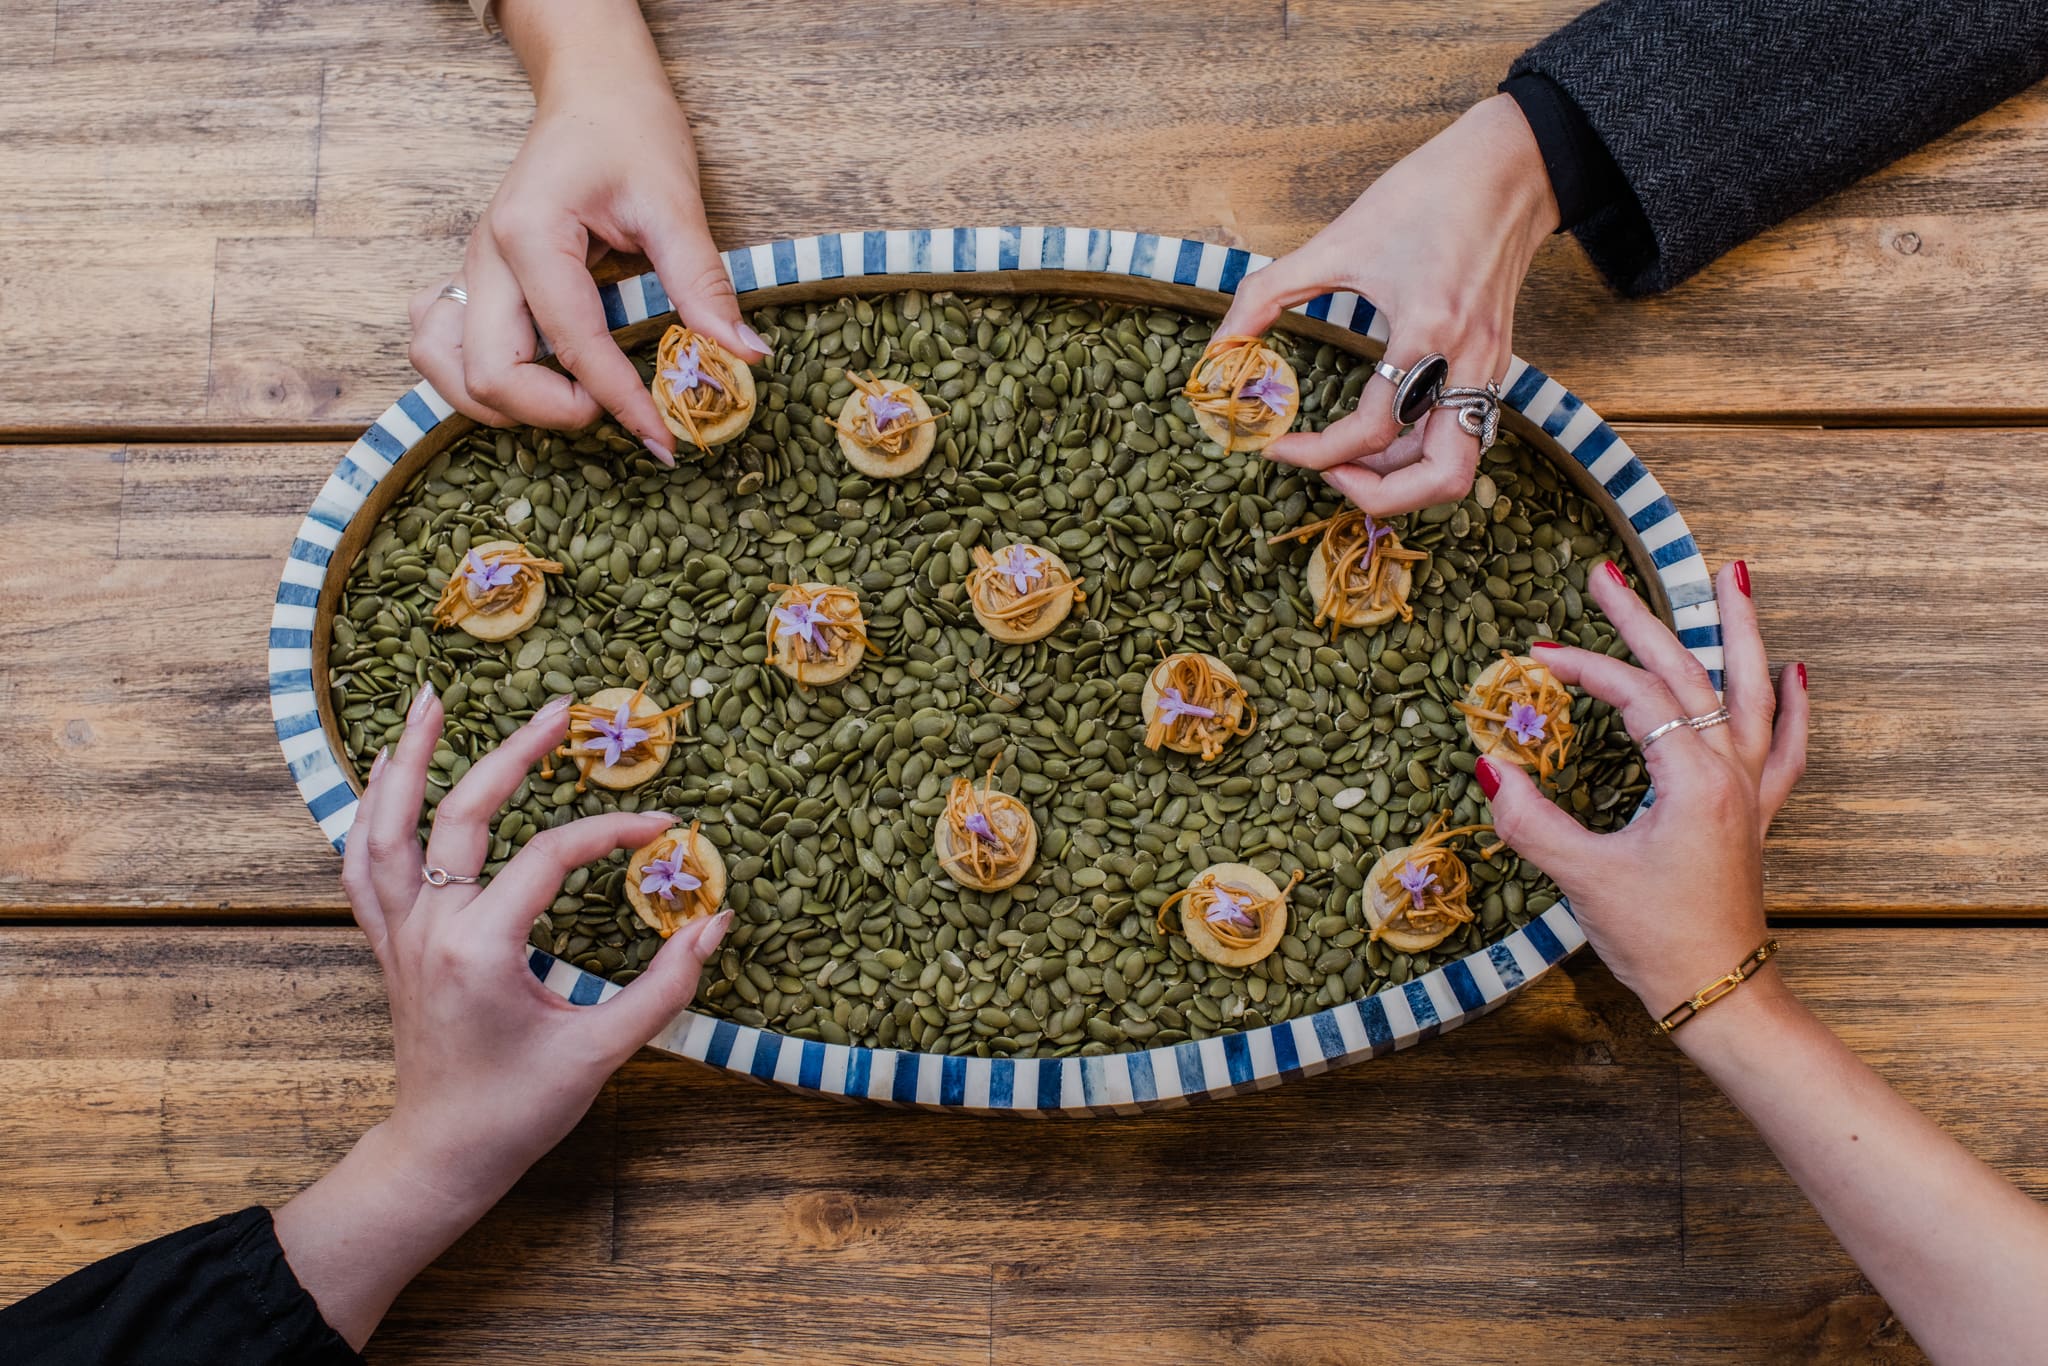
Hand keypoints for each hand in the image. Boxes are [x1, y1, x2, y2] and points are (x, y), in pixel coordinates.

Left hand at [342, 685, 729, 1203]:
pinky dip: (371, 812)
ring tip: (431, 700)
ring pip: (386, 828)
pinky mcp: (388, 944)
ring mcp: (399, 933)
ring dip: (408, 762)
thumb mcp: (600, 1053)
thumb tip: (717, 921)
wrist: (441, 1155)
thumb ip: (664, 987)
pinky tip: (387, 773)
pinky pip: (363, 863)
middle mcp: (430, 928)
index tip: (666, 826)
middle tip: (558, 707)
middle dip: (514, 753)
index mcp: (481, 948)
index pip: (551, 856)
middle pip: (464, 814)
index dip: (614, 832)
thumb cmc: (519, 1111)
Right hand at [408, 0, 765, 462]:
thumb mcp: (674, 201)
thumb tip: (744, 356)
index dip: (621, 403)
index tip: (665, 441)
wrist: (594, 90)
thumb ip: (702, 283)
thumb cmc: (630, 131)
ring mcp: (472, 270)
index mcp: (530, 236)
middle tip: (617, 413)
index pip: (573, 347)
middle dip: (553, 413)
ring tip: (571, 404)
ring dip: (502, 406)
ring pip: (446, 369)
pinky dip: (471, 378)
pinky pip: (440, 345)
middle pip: (489, 375)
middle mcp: (486, 258)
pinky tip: (527, 380)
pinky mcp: (475, 280)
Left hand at [1214, 93, 1558, 513]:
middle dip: (1380, 495)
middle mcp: (1466, 362)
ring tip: (1349, 460)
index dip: (1316, 453)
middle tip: (1330, 473)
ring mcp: (1489, 369)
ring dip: (1403, 480)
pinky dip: (1420, 450)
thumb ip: (1268, 293)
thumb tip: (1219, 347)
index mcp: (1426, 331)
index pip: (1374, 431)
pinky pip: (1463, 434)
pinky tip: (1381, 431)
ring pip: (1459, 467)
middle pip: (1442, 479)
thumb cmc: (1429, 193)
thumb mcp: (1339, 239)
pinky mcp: (1496, 366)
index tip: (1274, 444)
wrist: (1512, 166)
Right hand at [1477, 561, 1808, 1017]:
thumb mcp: (1583, 878)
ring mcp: (1751, 791)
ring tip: (1733, 575)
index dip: (1582, 669)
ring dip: (1741, 630)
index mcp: (1692, 780)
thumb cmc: (1656, 940)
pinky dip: (1792, 707)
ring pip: (1752, 692)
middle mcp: (1730, 773)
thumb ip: (1531, 821)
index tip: (1533, 656)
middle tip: (1604, 572)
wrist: (1718, 994)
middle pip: (1690, 673)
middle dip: (1643, 618)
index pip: (1635, 697)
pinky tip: (1795, 674)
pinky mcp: (1756, 815)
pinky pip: (1787, 748)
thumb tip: (1488, 769)